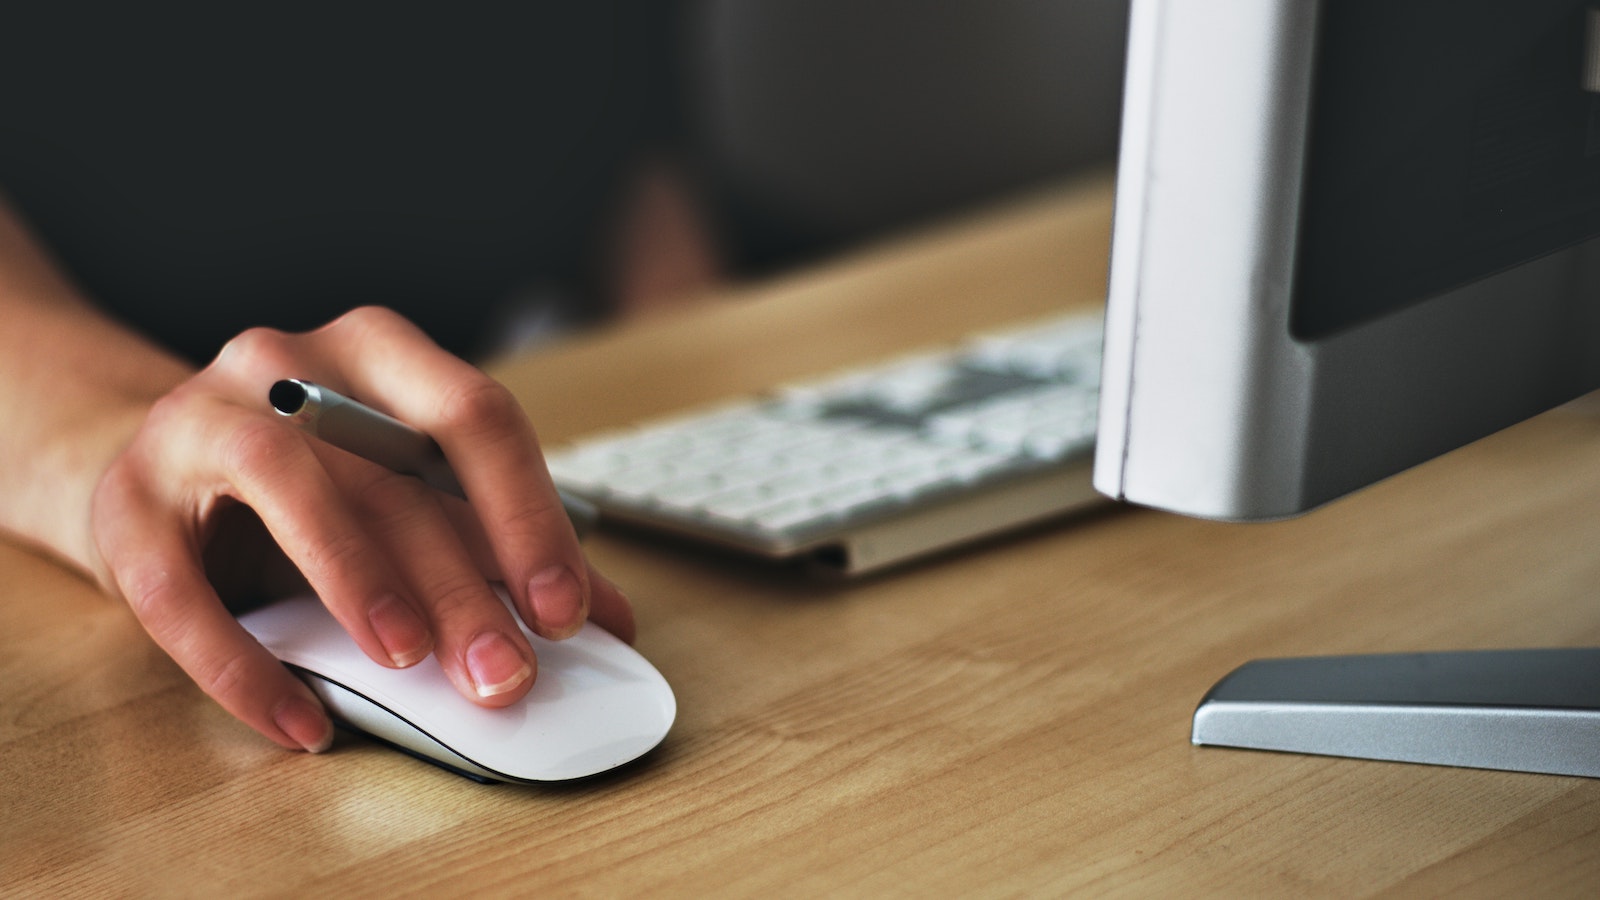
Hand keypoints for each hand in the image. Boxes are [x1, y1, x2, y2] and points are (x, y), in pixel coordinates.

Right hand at [90, 306, 633, 752]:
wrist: (155, 470)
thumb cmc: (310, 484)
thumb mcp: (408, 497)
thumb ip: (499, 546)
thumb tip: (610, 618)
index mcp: (379, 353)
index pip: (474, 415)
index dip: (527, 515)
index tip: (567, 610)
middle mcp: (287, 364)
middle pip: (390, 469)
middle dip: (460, 582)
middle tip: (505, 672)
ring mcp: (196, 421)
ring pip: (286, 484)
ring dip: (357, 577)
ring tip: (408, 662)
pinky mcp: (124, 503)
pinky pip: (177, 589)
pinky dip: (244, 665)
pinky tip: (302, 722)